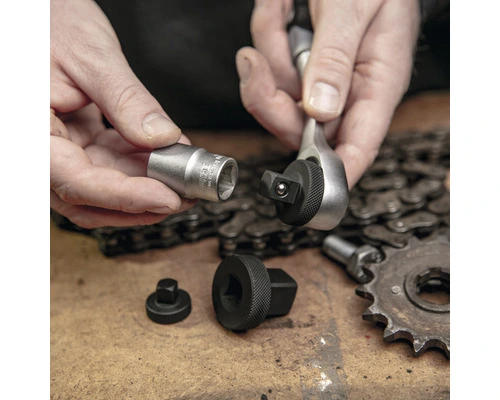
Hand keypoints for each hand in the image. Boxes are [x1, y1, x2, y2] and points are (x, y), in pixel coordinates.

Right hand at [51, 0, 192, 228]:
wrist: (38, 8)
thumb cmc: (47, 21)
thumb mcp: (91, 56)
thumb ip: (126, 101)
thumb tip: (160, 138)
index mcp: (29, 131)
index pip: (77, 182)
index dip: (126, 197)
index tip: (167, 198)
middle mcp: (40, 147)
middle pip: (90, 197)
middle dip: (141, 202)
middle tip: (184, 196)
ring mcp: (59, 146)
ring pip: (101, 187)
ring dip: (144, 187)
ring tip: (182, 179)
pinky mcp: (77, 140)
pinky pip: (107, 164)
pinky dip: (138, 166)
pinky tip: (167, 159)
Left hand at [236, 0, 420, 187]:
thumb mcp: (356, 9)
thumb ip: (336, 59)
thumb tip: (320, 111)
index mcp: (377, 85)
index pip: (358, 148)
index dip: (332, 175)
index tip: (305, 189)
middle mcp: (347, 91)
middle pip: (299, 127)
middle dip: (268, 98)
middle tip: (255, 63)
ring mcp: (321, 79)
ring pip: (277, 95)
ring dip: (269, 50)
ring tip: (286, 9)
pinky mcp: (301, 64)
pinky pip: (269, 66)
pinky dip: (267, 33)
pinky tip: (284, 8)